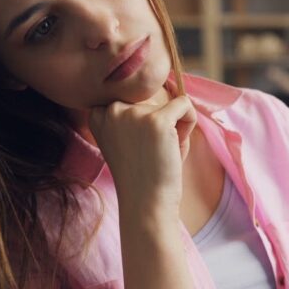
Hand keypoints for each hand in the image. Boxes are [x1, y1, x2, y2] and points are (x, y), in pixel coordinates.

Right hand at [89, 94, 196, 216]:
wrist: (147, 202)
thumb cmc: (145, 172)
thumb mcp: (133, 136)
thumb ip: (142, 112)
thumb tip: (174, 87)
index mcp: (99, 114)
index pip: (134, 98)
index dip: (145, 120)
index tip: (137, 145)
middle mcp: (112, 109)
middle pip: (154, 100)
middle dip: (162, 123)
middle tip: (152, 152)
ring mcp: (133, 114)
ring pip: (171, 103)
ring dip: (176, 127)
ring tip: (162, 152)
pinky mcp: (156, 120)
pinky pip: (185, 104)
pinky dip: (190, 122)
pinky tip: (177, 145)